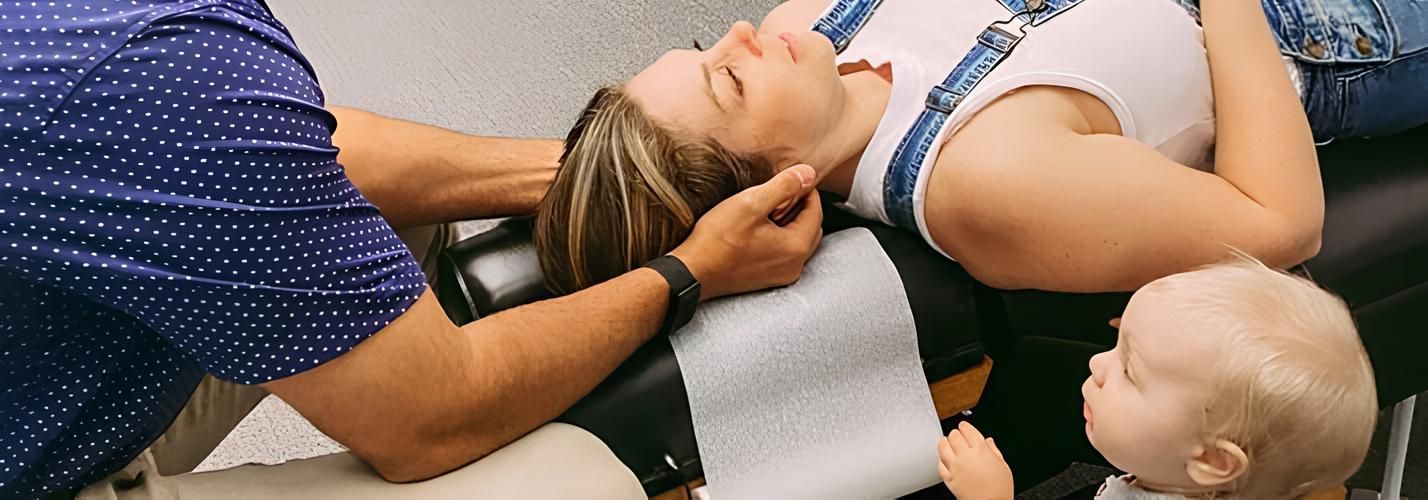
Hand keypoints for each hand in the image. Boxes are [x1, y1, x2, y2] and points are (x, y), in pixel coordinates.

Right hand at [669, 164, 822, 299]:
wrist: (692, 272)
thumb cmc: (717, 241)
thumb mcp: (750, 203)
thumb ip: (784, 186)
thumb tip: (808, 174)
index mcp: (796, 247)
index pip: (816, 211)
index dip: (806, 190)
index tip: (791, 177)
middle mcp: (794, 266)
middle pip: (810, 227)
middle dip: (800, 206)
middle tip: (779, 192)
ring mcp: (781, 275)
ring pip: (797, 240)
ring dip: (789, 222)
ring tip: (766, 209)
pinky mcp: (767, 278)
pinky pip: (783, 252)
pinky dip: (778, 237)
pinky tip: (757, 228)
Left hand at [938, 422, 1013, 499]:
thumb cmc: (1000, 488)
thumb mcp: (1003, 465)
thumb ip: (994, 450)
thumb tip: (989, 441)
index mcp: (981, 450)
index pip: (968, 430)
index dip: (965, 426)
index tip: (964, 426)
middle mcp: (966, 456)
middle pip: (954, 436)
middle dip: (955, 433)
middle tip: (956, 435)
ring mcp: (955, 467)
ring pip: (943, 447)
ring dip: (944, 442)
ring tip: (945, 441)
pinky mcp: (949, 478)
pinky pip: (940, 464)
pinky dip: (940, 459)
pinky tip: (943, 458)